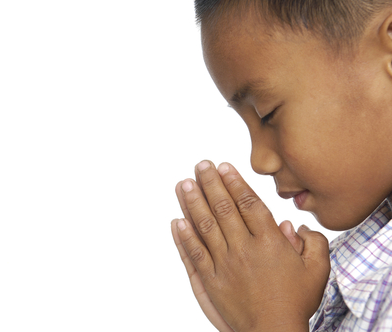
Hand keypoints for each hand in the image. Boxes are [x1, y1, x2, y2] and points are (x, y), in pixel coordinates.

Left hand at [171, 161, 329, 331]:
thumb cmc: (295, 303)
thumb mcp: (317, 270)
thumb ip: (313, 242)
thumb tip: (294, 224)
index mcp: (269, 242)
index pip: (248, 204)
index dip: (234, 182)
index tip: (223, 167)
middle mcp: (244, 248)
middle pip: (223, 208)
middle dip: (210, 183)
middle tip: (200, 165)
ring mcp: (225, 263)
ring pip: (205, 226)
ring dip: (192, 203)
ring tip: (183, 184)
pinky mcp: (211, 279)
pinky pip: (194, 253)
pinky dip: (184, 236)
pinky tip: (176, 221)